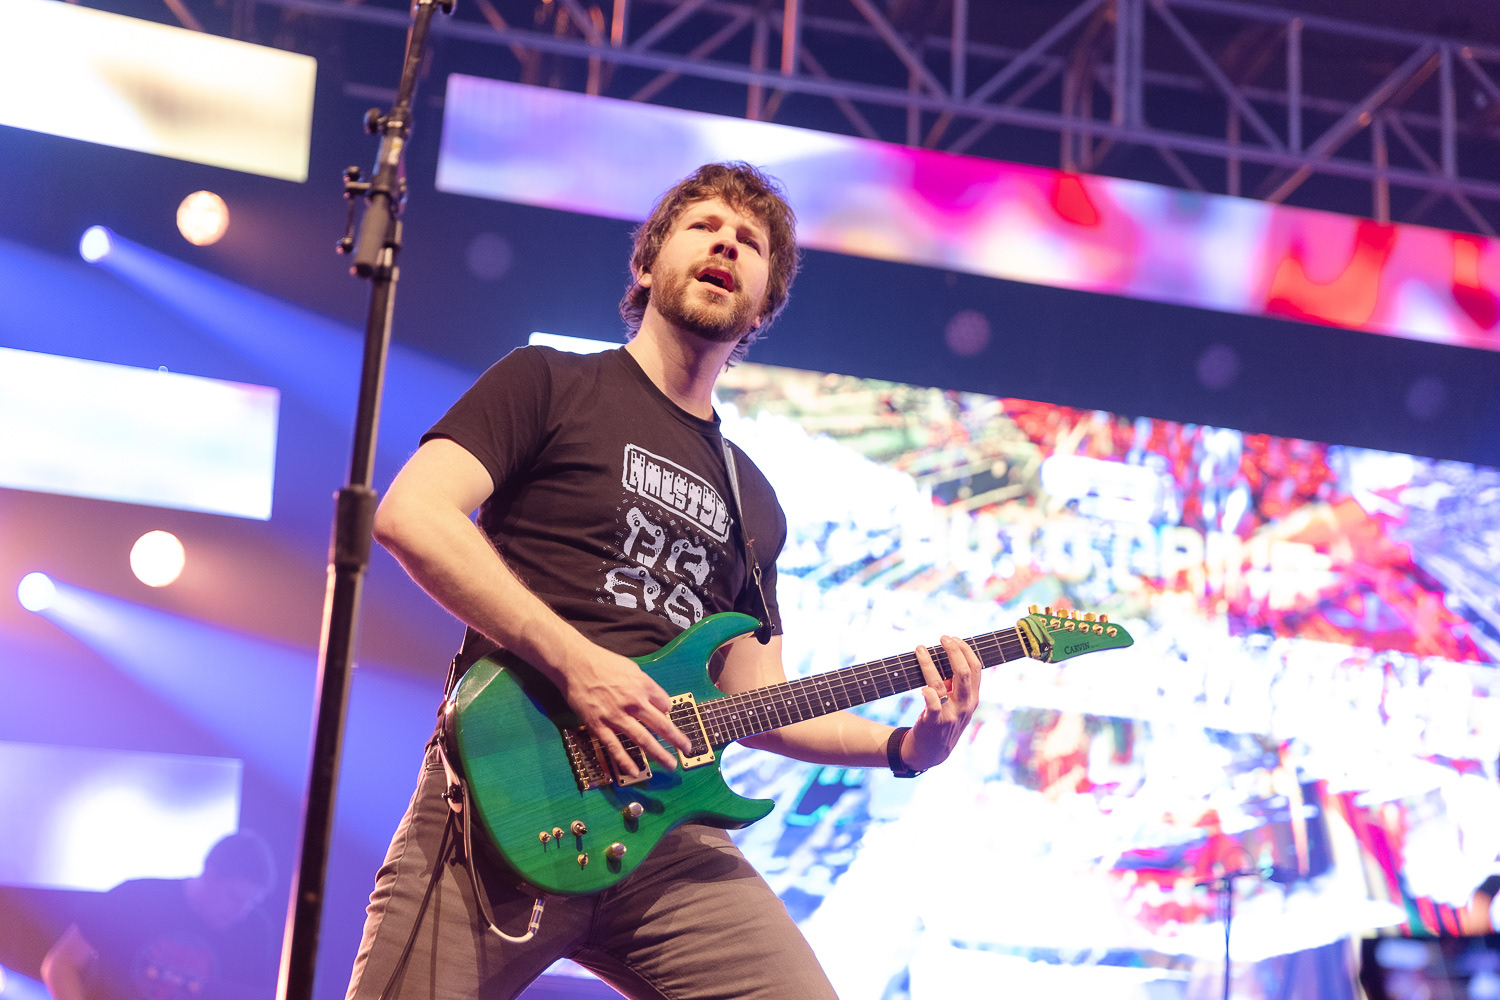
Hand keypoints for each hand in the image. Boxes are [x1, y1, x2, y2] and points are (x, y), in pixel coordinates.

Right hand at [559, 644, 691, 777]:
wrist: (575, 663)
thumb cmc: (602, 662)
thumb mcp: (631, 668)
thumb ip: (645, 685)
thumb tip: (657, 701)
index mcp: (643, 686)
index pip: (665, 704)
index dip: (667, 711)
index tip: (666, 717)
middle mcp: (634, 702)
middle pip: (661, 725)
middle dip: (677, 739)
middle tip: (687, 749)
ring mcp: (617, 716)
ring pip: (643, 740)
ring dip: (659, 754)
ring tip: (670, 764)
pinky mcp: (599, 725)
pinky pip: (615, 747)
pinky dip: (626, 761)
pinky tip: (636, 771)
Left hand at [901, 635, 981, 771]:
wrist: (932, 751)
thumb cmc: (943, 720)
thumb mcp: (957, 703)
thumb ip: (956, 683)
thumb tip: (946, 654)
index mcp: (972, 697)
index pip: (975, 668)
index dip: (965, 650)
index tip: (953, 638)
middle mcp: (965, 705)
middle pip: (963, 672)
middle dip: (954, 651)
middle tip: (942, 637)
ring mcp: (950, 714)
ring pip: (941, 684)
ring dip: (929, 664)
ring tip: (920, 649)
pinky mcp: (934, 722)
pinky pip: (932, 704)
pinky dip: (928, 693)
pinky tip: (922, 686)